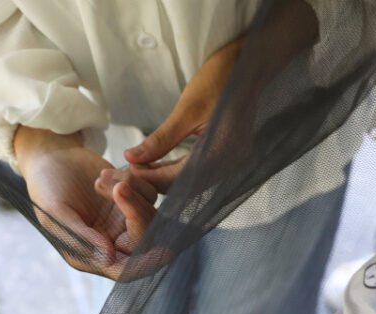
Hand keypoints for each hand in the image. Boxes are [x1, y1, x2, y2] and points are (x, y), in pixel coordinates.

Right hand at [14, 126, 136, 278]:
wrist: (50, 157)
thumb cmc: (46, 188)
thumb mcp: (57, 214)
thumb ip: (83, 237)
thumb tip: (110, 258)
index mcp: (92, 256)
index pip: (126, 271)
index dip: (146, 265)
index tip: (162, 250)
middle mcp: (113, 242)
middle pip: (144, 240)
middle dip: (136, 212)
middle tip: (120, 187)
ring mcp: (124, 220)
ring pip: (150, 214)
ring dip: (130, 191)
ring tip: (99, 177)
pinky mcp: (133, 199)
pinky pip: (149, 193)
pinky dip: (132, 179)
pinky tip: (105, 172)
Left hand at [98, 35, 244, 202]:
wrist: (247, 66)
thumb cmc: (220, 80)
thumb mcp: (187, 109)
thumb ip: (161, 138)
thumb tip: (132, 157)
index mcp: (222, 153)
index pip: (180, 179)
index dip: (151, 178)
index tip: (128, 170)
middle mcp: (229, 164)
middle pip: (185, 185)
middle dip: (156, 181)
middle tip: (130, 168)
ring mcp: (229, 161)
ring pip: (190, 181)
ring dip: (165, 176)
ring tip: (140, 165)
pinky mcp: (225, 155)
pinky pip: (197, 170)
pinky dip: (176, 169)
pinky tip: (158, 163)